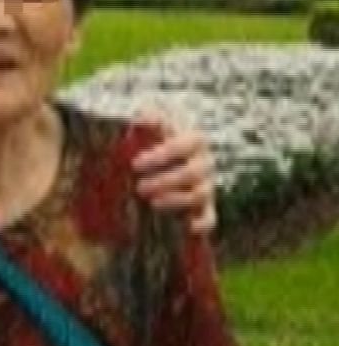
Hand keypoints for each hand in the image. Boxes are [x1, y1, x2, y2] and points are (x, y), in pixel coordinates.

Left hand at [131, 108, 215, 234]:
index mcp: (192, 139)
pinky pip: (210, 218)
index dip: (161, 155)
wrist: (164, 159)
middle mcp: (203, 162)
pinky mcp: (205, 208)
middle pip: (191, 173)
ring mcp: (206, 185)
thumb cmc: (153, 139)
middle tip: (139, 187)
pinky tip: (189, 227)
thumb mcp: (150, 125)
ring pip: (199, 195)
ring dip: (176, 200)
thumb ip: (146, 119)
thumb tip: (140, 118)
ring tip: (151, 203)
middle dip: (165, 182)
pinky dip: (203, 224)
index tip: (134, 164)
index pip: (183, 145)